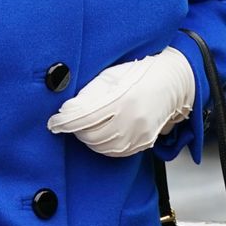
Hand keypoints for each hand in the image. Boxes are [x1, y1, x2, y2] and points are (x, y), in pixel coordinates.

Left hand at [47, 47, 193, 157]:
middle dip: (75, 129)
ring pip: (101, 146)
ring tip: (85, 125)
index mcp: (121, 98)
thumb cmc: (139, 73)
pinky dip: (103, 145)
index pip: (83, 117)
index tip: (54, 122)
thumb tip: (67, 109)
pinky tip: (100, 134)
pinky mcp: (143, 142)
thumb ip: (89, 93)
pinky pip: (115, 152)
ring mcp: (139, 133)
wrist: (171, 81)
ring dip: (87, 138)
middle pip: (90, 135)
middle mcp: (131, 119)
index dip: (64, 122)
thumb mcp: (111, 75)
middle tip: (70, 121)